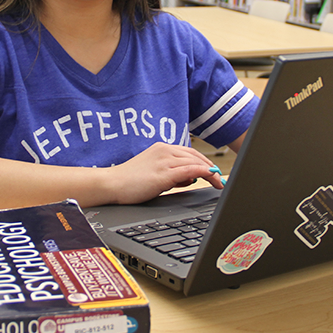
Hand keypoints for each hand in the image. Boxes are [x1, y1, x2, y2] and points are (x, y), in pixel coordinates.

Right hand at [103, 142, 224, 204]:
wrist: (111, 184)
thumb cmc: (129, 181)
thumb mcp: (154, 173)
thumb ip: (171, 173)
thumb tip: (188, 179)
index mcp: (161, 148)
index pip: (190, 153)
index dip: (205, 162)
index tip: (213, 172)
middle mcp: (164, 151)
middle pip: (196, 157)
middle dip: (211, 168)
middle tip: (220, 180)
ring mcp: (164, 161)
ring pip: (196, 163)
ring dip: (211, 173)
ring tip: (218, 183)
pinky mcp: (164, 173)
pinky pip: (190, 171)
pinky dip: (204, 173)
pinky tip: (211, 178)